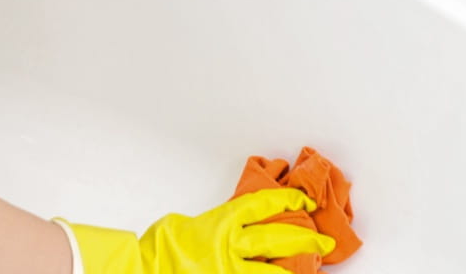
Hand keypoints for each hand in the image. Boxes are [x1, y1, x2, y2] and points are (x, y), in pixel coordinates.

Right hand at [57, 188, 335, 273]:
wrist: (140, 268)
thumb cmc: (158, 247)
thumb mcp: (186, 225)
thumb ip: (212, 225)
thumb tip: (227, 227)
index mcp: (220, 222)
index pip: (262, 205)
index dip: (287, 200)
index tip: (304, 200)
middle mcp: (229, 246)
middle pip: (277, 239)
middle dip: (305, 240)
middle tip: (325, 242)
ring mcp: (228, 271)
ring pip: (271, 272)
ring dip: (294, 272)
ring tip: (314, 271)